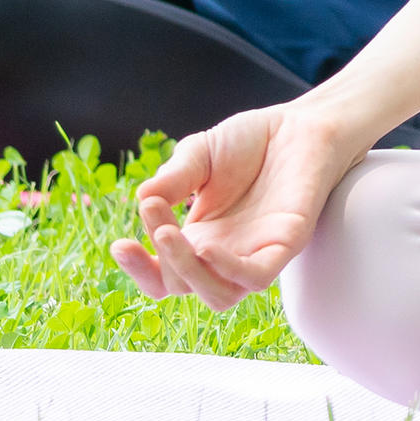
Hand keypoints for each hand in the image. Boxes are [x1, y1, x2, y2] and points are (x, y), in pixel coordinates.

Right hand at [112, 104, 365, 308]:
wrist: (301, 123)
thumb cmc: (251, 142)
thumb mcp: (198, 154)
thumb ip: (173, 178)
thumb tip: (143, 199)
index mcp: (199, 239)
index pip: (162, 276)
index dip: (139, 270)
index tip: (119, 245)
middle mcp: (225, 254)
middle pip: (182, 287)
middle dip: (158, 257)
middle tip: (155, 213)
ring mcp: (256, 253)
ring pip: (219, 296)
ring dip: (188, 273)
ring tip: (171, 234)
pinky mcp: (287, 244)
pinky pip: (257, 277)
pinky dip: (230, 271)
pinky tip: (208, 249)